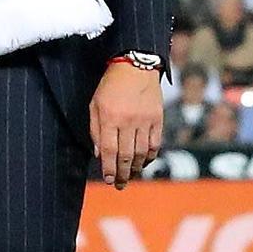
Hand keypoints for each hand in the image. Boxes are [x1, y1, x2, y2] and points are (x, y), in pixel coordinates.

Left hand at [89, 62, 162, 188]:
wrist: (136, 67)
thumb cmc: (110, 86)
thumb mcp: (95, 105)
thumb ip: (95, 130)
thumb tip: (100, 155)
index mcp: (110, 117)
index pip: (109, 150)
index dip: (108, 168)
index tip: (108, 180)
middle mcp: (128, 121)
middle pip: (126, 155)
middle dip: (121, 174)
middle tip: (119, 184)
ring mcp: (145, 120)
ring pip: (141, 153)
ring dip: (135, 168)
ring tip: (129, 175)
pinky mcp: (158, 119)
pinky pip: (155, 144)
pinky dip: (149, 157)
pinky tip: (143, 162)